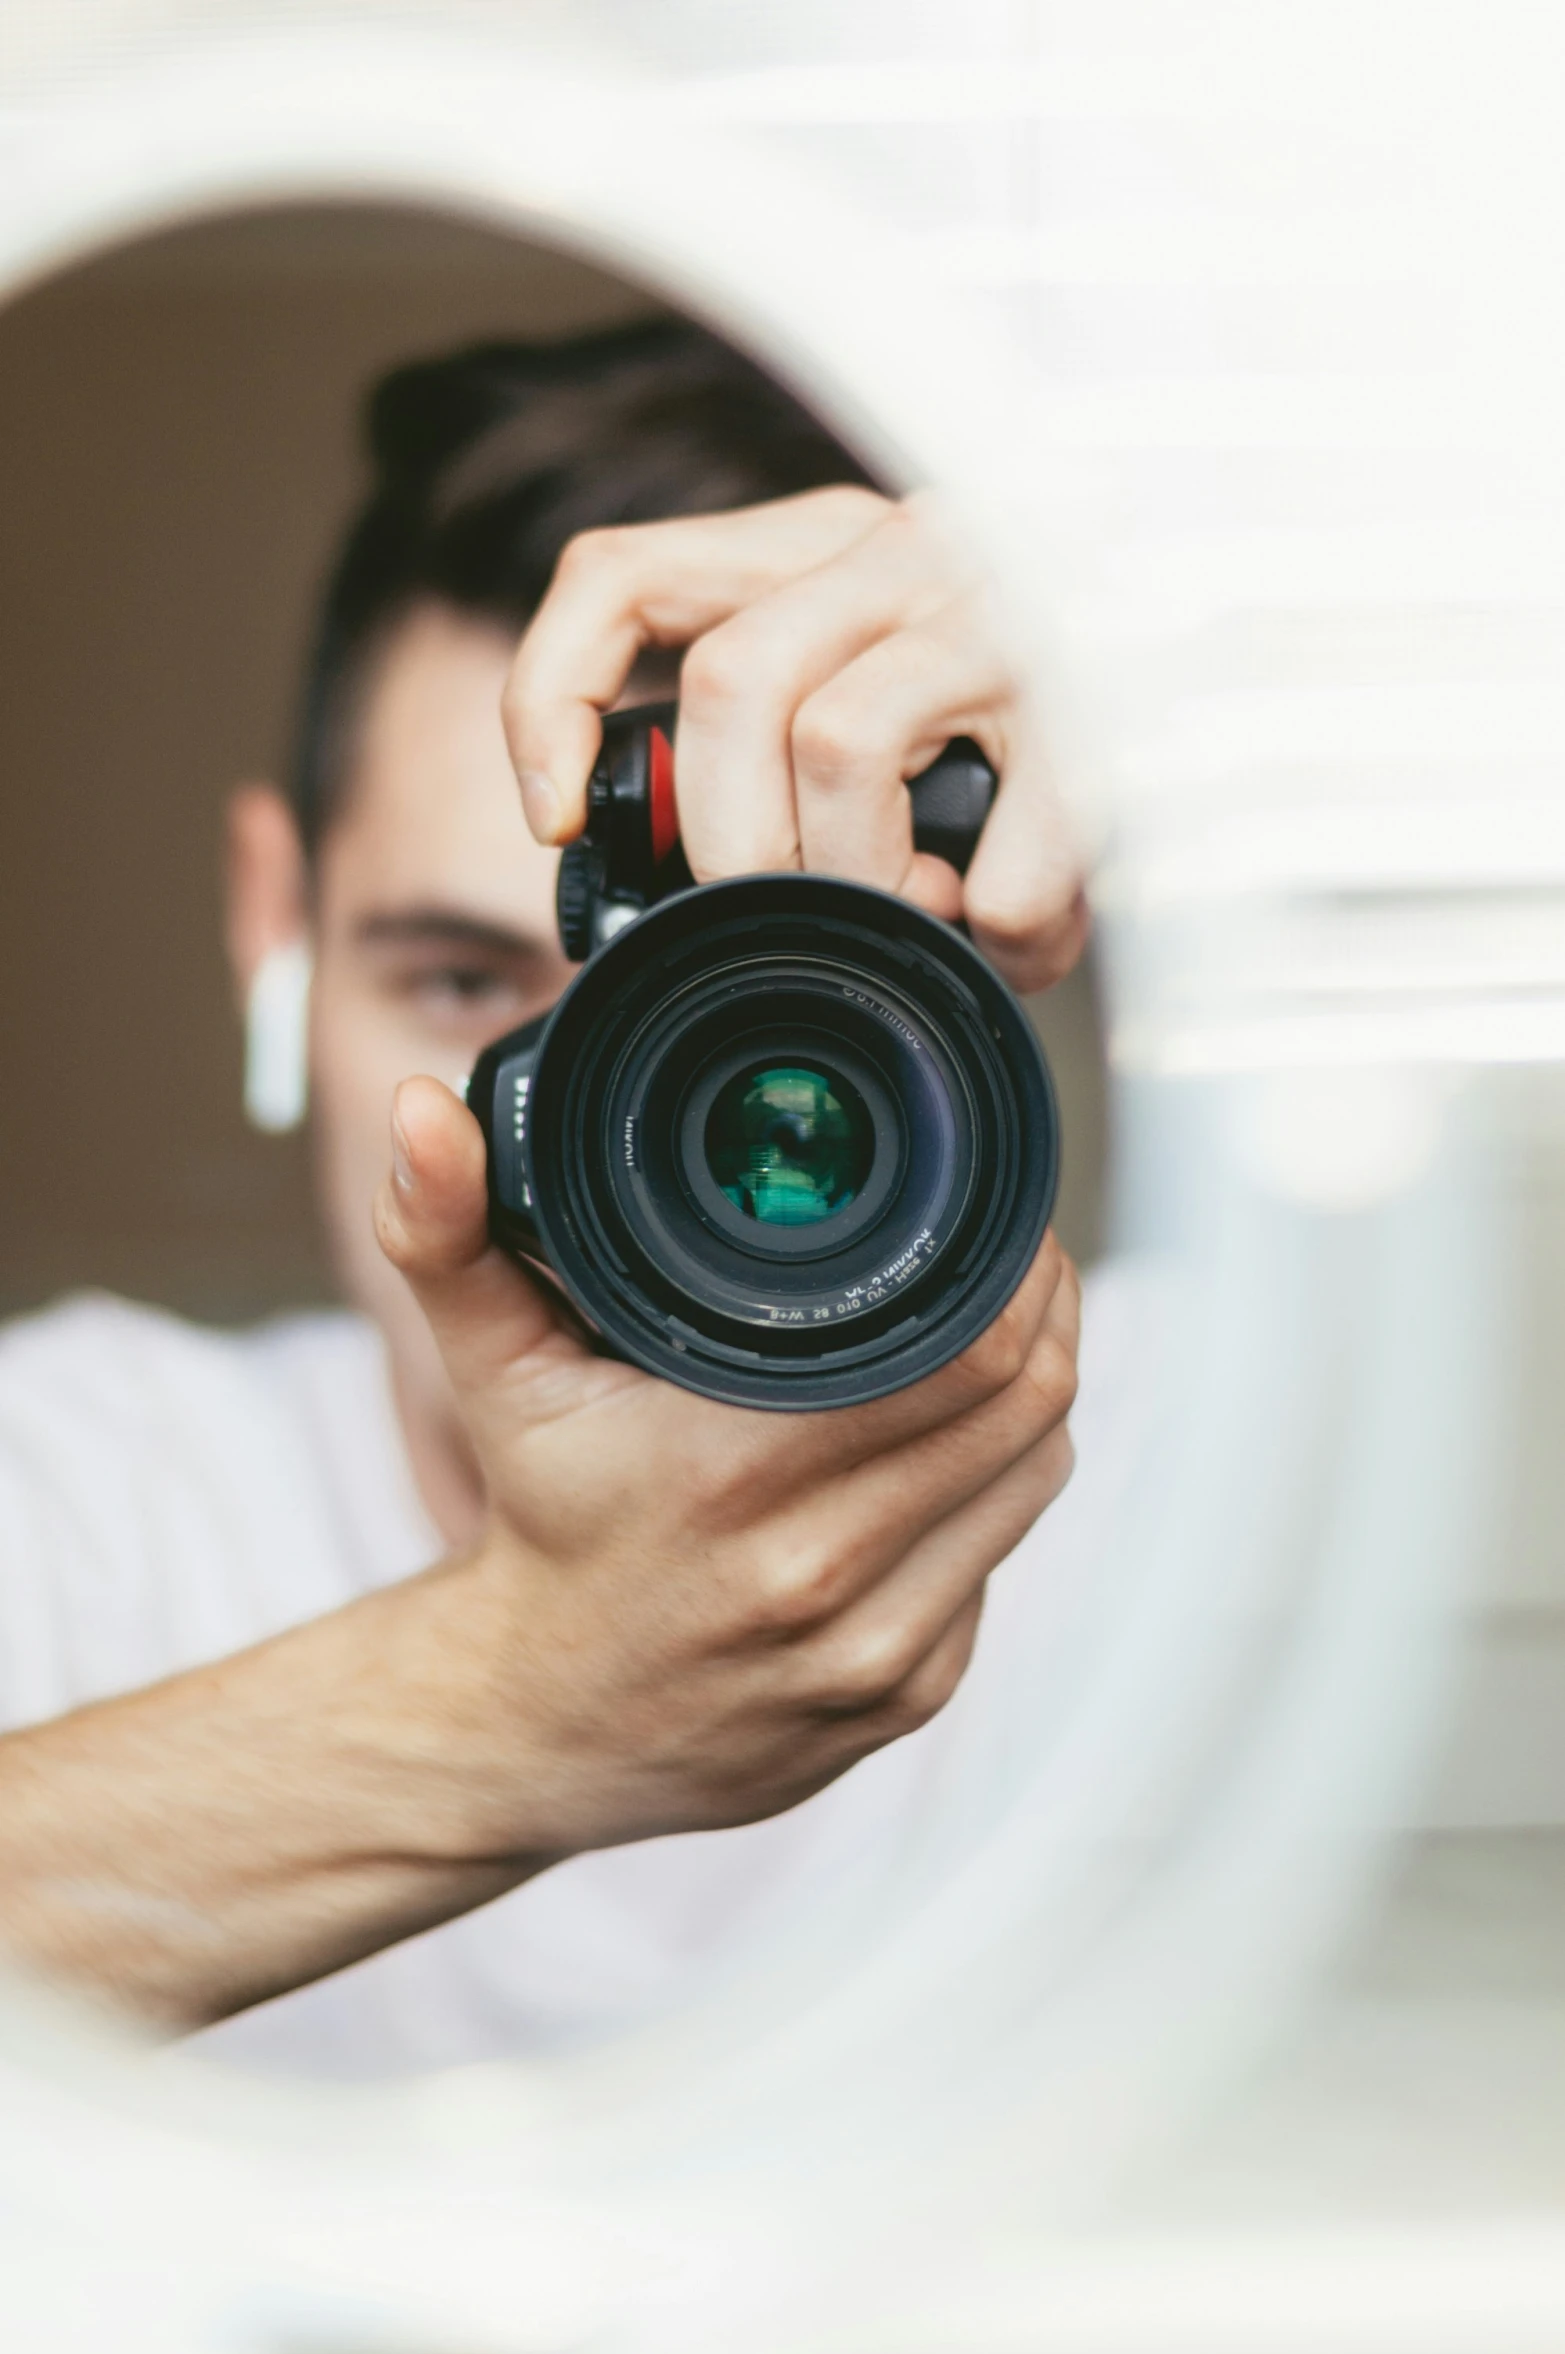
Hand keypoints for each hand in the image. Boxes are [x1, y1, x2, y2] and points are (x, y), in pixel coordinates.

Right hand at [375, 1075, 1078, 1857]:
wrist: (534, 1725)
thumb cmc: (538, 1525)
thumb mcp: (489, 1372)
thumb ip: (447, 1230)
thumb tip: (418, 1109)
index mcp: (731, 1475)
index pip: (960, 1353)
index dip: (1010, 1268)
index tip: (999, 1212)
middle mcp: (815, 1572)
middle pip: (1019, 1408)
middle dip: (1042, 1313)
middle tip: (1018, 1252)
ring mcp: (871, 1650)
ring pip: (1028, 1481)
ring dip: (1035, 1398)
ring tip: (1003, 1334)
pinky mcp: (904, 1699)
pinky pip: (998, 1561)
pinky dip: (993, 1495)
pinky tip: (951, 1451)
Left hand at [501, 487, 1088, 993]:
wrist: (1232, 649)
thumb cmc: (1023, 709)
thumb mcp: (872, 681)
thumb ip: (762, 739)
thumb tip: (654, 868)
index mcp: (820, 546)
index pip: (625, 575)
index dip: (558, 698)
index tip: (557, 815)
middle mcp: (904, 550)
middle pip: (731, 684)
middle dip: (727, 840)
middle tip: (772, 909)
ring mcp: (1005, 616)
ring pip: (839, 741)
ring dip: (849, 871)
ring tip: (906, 909)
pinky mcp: (1096, 706)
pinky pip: (998, 851)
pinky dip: (992, 924)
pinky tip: (1009, 924)